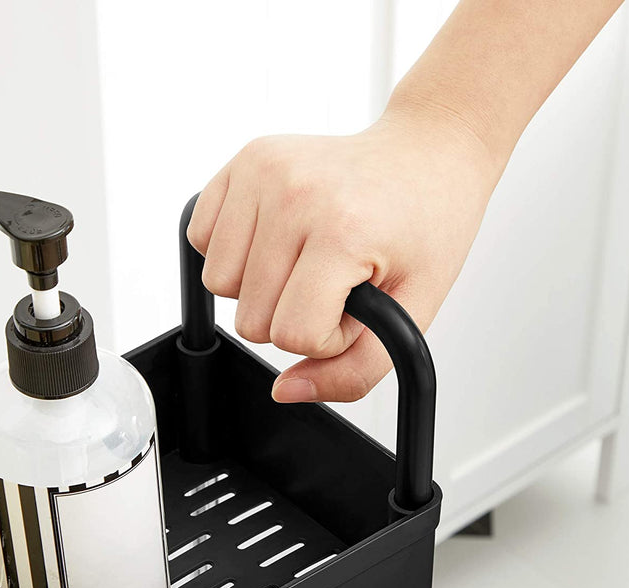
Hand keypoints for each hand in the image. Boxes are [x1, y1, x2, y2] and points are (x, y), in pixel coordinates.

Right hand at [187, 104, 501, 402]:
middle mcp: (292, 193)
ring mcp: (261, 170)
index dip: (326, 338)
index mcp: (342, 231)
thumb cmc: (425, 228)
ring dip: (259, 287)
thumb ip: (353, 372)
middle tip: (335, 279)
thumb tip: (285, 390)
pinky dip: (235, 252)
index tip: (355, 306)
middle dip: (293, 314)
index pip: (293, 336)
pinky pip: (201, 239)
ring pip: (217, 284)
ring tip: (306, 258)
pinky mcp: (243, 161)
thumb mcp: (411, 314)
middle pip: (250, 319)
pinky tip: (277, 238)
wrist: (427, 155)